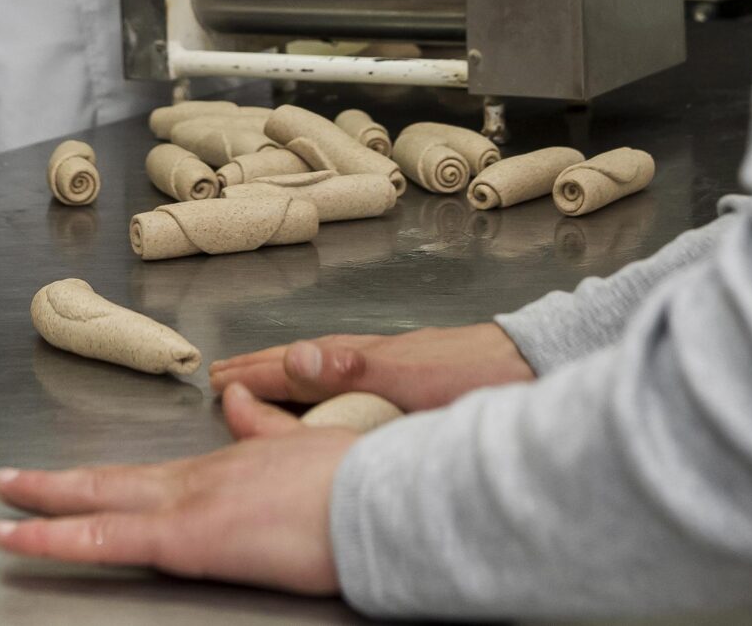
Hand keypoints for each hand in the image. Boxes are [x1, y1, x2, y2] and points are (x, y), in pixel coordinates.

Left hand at [0, 384, 353, 592]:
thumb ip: (265, 429)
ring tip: (2, 508)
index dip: (109, 477)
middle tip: (9, 480)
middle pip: (110, 481)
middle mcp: (196, 478)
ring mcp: (188, 505)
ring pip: (97, 503)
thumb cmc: (356, 480)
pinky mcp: (187, 537)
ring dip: (45, 504)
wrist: (379, 496)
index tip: (83, 477)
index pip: (150, 474)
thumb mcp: (305, 445)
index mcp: (224, 464)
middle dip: (57, 484)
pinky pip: (104, 538)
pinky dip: (54, 535)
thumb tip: (240, 400)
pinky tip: (20, 535)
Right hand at [209, 322, 531, 410]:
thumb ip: (353, 369)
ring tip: (264, 380)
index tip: (218, 380)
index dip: (255, 374)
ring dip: (290, 374)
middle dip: (262, 368)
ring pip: (326, 368)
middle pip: (305, 361)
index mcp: (365, 359)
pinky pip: (350, 378)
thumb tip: (293, 356)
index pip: (294, 365)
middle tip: (222, 376)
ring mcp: (394, 366)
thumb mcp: (410, 379)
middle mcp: (374, 358)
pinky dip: (325, 383)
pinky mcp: (414, 379)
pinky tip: (333, 394)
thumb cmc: (479, 375)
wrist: (533, 366)